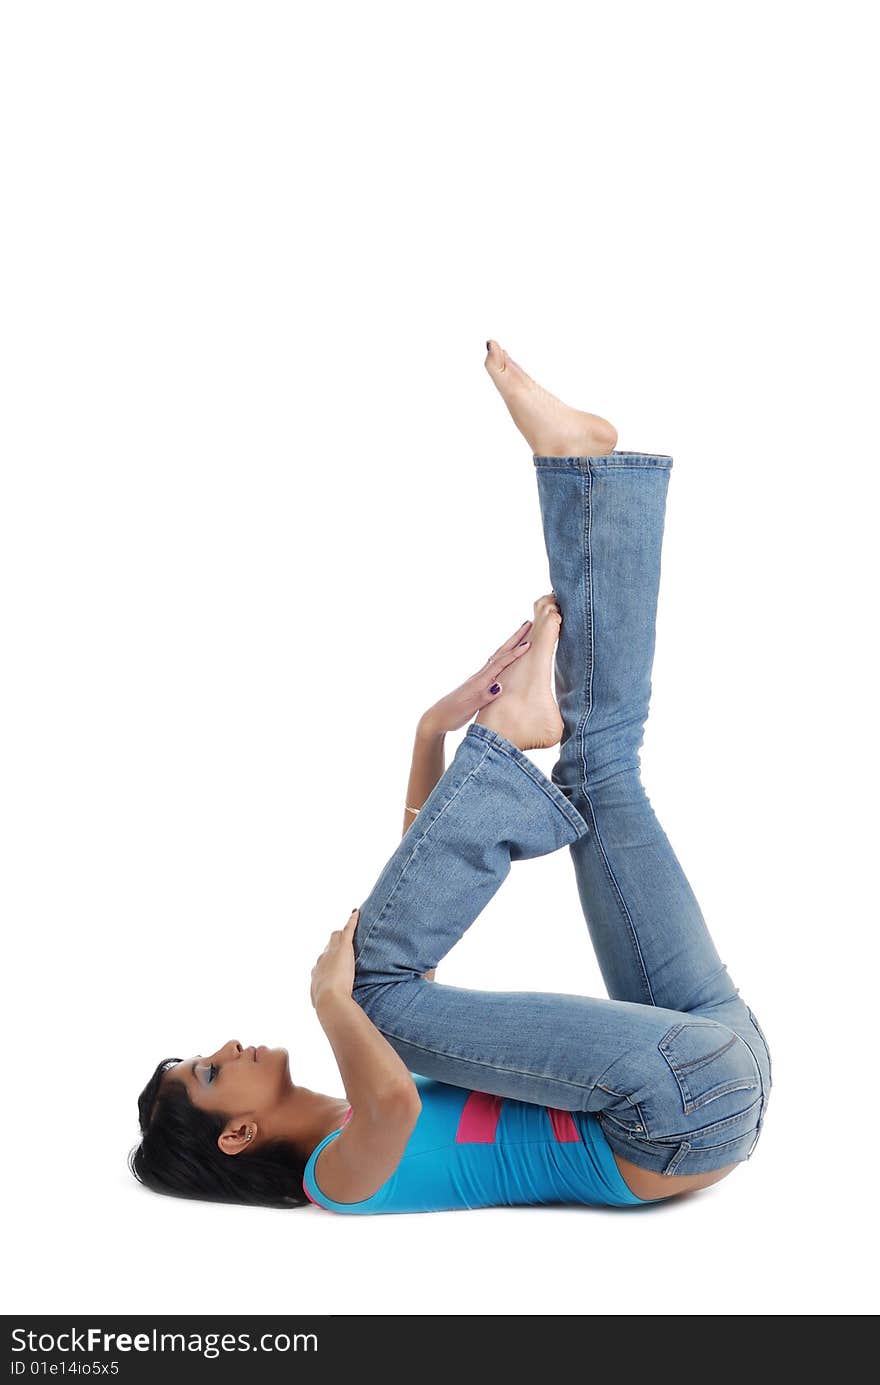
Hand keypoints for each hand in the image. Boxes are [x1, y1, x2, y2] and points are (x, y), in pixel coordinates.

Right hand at [310, 909, 358, 1008]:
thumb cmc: (327, 1007)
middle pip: (326, 949)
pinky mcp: (342, 947)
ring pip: (335, 938)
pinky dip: (352, 921)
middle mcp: (321, 961)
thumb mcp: (324, 1007)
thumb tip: (331, 1019)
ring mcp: (331, 953)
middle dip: (332, 947)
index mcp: (316, 975)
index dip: (328, 964)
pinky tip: (356, 913)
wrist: (329, 1000)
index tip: (333, 966)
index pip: (322, 964)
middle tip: (340, 946)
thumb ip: (327, 1008)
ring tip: (349, 927)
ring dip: (341, 934)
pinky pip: (347, 930)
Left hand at [420, 619, 532, 735]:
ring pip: (498, 657)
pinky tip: (507, 657)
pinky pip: (495, 666)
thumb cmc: (452, 713)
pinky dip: (504, 657)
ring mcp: (479, 679)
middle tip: (528, 624)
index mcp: (479, 681)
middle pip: (500, 653)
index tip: (528, 644)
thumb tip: (499, 686)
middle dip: (514, 639)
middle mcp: (480, 676)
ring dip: (510, 645)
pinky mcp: (478, 684)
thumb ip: (483, 697)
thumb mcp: (468, 708)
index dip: (514, 654)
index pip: (500, 663)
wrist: (438, 717)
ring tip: (522, 635)